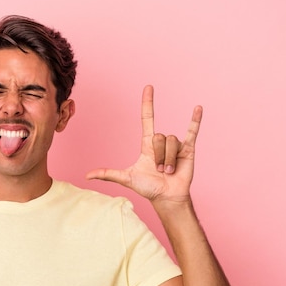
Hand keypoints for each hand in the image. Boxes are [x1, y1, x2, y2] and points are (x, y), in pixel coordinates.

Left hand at [86, 85, 202, 202]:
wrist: (166, 197)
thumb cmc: (148, 188)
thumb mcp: (126, 178)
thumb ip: (108, 174)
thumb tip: (87, 176)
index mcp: (148, 144)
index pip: (147, 118)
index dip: (147, 103)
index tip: (148, 88)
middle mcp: (161, 142)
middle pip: (159, 136)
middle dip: (158, 156)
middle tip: (159, 170)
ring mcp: (175, 145)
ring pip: (171, 142)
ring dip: (168, 160)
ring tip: (168, 171)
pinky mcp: (188, 149)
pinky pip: (192, 131)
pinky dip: (195, 120)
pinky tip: (198, 108)